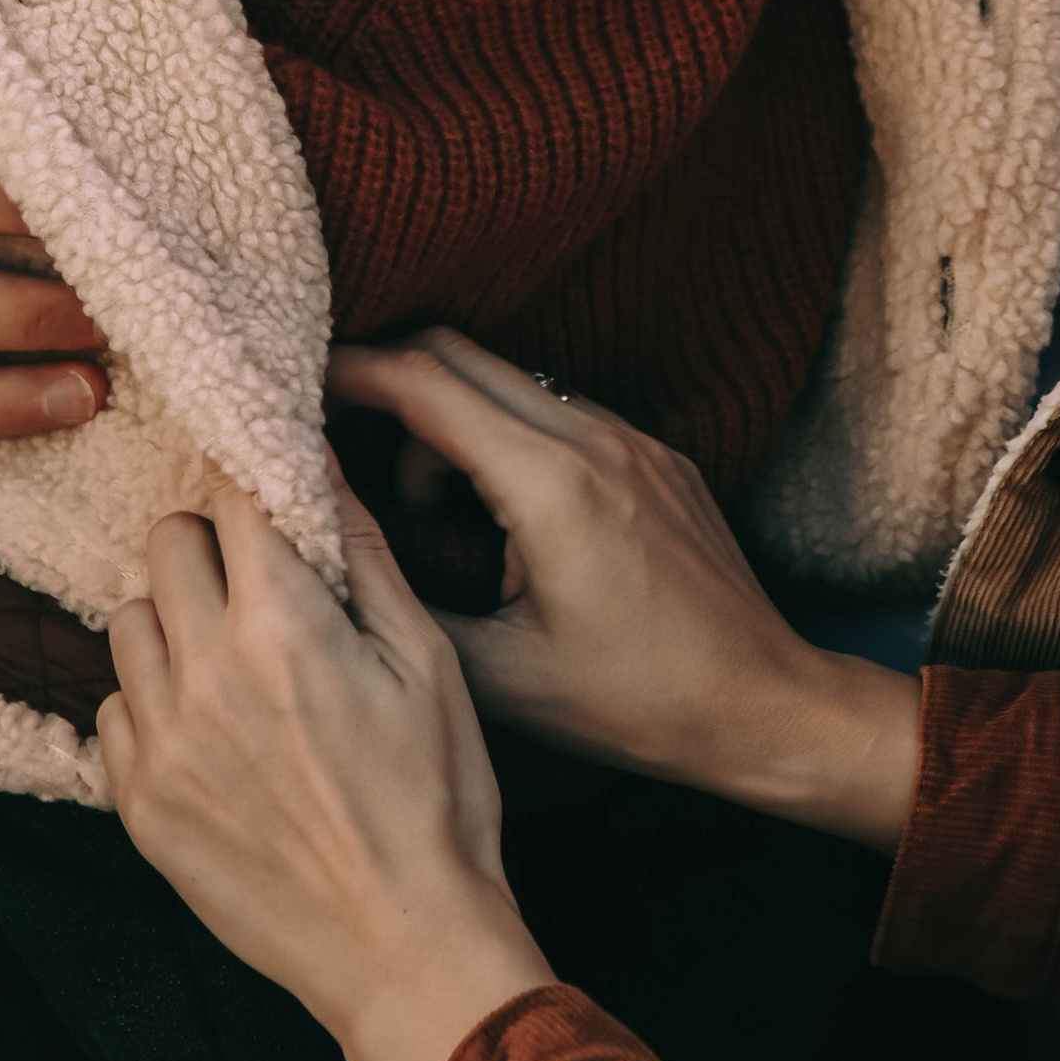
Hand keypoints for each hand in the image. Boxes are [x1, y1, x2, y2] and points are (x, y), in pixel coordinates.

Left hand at [98, 481, 551, 1060]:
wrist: (402, 946)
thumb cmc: (436, 803)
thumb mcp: (426, 663)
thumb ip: (365, 557)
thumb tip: (322, 471)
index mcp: (281, 628)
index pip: (231, 501)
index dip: (258, 494)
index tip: (276, 509)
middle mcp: (202, 674)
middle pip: (165, 544)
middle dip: (212, 546)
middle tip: (261, 584)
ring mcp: (159, 744)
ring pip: (128, 622)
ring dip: (176, 621)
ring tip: (234, 660)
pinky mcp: (137, 804)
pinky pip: (113, 710)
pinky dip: (154, 702)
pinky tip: (212, 729)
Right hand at [324, 333, 920, 851]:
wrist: (764, 707)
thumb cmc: (636, 705)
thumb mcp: (498, 678)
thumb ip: (404, 606)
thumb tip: (327, 563)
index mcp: (550, 484)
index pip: (424, 382)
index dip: (348, 374)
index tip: (295, 391)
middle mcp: (596, 438)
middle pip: (459, 353)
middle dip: (391, 390)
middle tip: (348, 452)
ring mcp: (635, 441)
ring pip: (510, 383)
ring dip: (453, 424)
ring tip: (437, 520)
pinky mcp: (660, 458)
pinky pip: (560, 413)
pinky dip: (509, 439)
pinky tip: (501, 520)